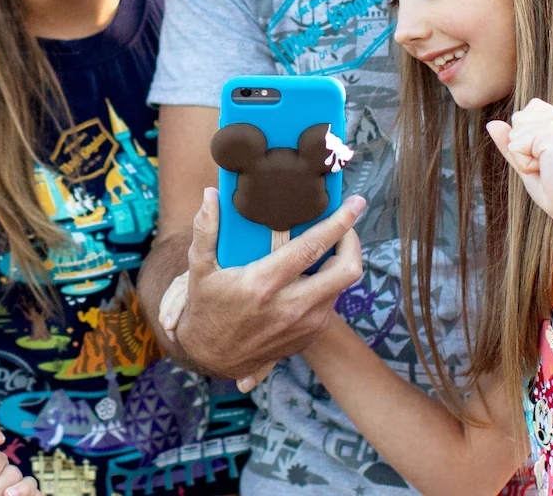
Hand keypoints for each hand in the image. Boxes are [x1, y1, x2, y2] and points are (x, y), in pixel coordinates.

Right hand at [168, 186, 364, 381]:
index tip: (354, 203)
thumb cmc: (205, 306)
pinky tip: (314, 273)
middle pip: (345, 270)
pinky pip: (331, 302)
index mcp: (263, 284)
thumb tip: (211, 195)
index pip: (312, 247)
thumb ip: (205, 229)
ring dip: (341, 262)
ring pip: (343, 286)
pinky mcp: (309, 335)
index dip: (339, 222)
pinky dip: (329, 283)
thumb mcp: (198, 267)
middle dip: (353, 241)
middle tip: (346, 226)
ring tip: (329, 246)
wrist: (212, 356)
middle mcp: (290, 306)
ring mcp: (304, 324)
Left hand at [489, 99, 552, 239]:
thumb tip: (492, 123)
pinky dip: (523, 163)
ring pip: (514, 132)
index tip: (550, 159)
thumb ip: (512, 141)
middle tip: (548, 165)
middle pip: (518, 119)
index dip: (527, 140)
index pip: (526, 113)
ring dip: (523, 156)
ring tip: (548, 168)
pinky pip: (514, 146)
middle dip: (523, 147)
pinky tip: (546, 170)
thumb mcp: (529, 161)